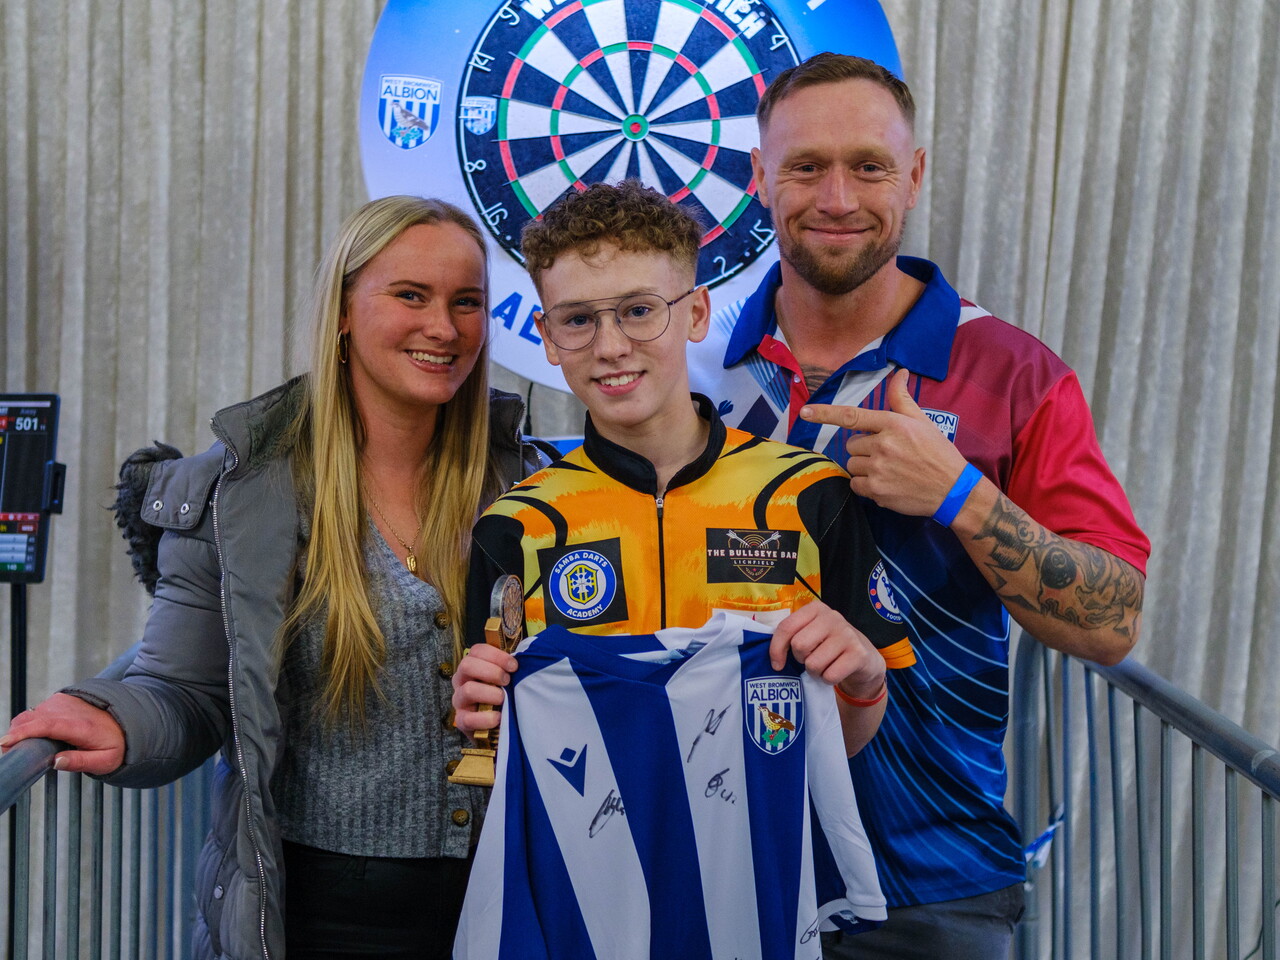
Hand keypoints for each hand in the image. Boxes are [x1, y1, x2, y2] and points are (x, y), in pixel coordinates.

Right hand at [1, 693, 125, 774]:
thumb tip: (55, 762)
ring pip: (31, 714)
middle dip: (15, 734)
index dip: (24, 733)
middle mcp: (70, 710)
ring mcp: (64, 702)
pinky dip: (30, 722)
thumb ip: (80, 762)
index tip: (5, 743)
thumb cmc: (115, 744)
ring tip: (25, 746)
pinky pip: (37, 710)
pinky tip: (37, 735)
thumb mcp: (105, 761)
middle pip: (32, 718)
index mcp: (81, 726)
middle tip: (9, 752)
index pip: (47, 725)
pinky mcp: (60, 699)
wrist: (126, 721)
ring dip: (22, 729)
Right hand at [450, 644, 516, 736]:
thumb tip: (526, 656)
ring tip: (503, 699)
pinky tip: (498, 717)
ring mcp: (460, 701)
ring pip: (468, 690)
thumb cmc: (504, 698)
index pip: (476, 651)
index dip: (496, 656)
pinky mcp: (462, 721)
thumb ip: (510, 668)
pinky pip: (469, 718)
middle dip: (492, 671)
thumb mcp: (506, 680)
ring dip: (490, 693)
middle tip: (507, 681)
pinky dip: (487, 718)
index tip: (514, 666)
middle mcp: (462, 681)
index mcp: (472, 666)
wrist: (499, 728)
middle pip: (467, 665)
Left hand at [769, 601, 884, 698]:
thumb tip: (774, 659)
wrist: (863, 657)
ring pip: (813, 663)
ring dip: (815, 672)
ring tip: (824, 665)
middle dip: (801, 659)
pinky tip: (836, 671)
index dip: (776, 649)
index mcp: (815, 609)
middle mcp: (832, 617)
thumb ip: (792, 636)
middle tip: (810, 659)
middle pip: (799, 645)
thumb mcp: (811, 633)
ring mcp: (847, 634)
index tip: (777, 664)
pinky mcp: (858, 654)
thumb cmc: (828, 645)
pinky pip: (829, 675)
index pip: (786, 627)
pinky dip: (828, 680)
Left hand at [800, 367, 969, 516]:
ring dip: (864, 467)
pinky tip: (886, 483)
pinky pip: (855, 485)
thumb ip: (902, 399)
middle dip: (864, 449)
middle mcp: (883, 444)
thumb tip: (900, 372)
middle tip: (888, 455)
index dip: (825, 414)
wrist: (953, 489)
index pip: (852, 416)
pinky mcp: (877, 490)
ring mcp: (879, 468)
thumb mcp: (922, 421)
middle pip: (851, 445)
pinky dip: (865, 486)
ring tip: (888, 470)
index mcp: (893, 424)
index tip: (805, 412)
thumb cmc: (938, 453)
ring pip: (852, 464)